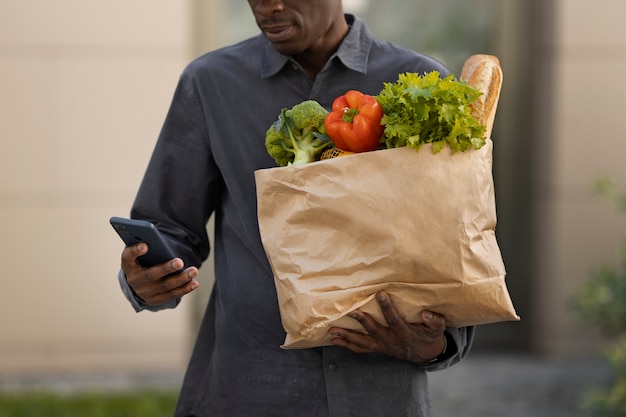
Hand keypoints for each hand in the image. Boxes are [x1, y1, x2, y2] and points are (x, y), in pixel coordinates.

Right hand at [121, 243, 199, 305]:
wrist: (139, 281)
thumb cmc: (142, 261)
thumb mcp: (141, 254)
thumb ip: (148, 245)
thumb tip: (159, 240)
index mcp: (128, 265)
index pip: (128, 257)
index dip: (135, 251)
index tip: (145, 245)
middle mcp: (134, 280)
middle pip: (151, 274)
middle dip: (167, 268)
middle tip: (179, 262)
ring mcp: (145, 292)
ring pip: (165, 286)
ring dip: (181, 279)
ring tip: (193, 271)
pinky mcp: (155, 300)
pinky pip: (172, 294)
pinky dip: (184, 288)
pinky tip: (194, 282)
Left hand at [329, 291, 446, 362]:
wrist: (424, 354)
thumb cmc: (429, 337)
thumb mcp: (437, 329)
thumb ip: (435, 321)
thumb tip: (427, 314)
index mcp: (405, 334)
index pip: (394, 320)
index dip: (387, 308)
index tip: (380, 294)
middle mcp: (391, 342)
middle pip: (374, 331)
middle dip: (361, 320)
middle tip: (350, 311)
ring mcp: (382, 346)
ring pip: (362, 342)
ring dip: (347, 336)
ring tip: (333, 330)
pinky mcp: (377, 348)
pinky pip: (360, 349)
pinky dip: (347, 345)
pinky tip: (335, 340)